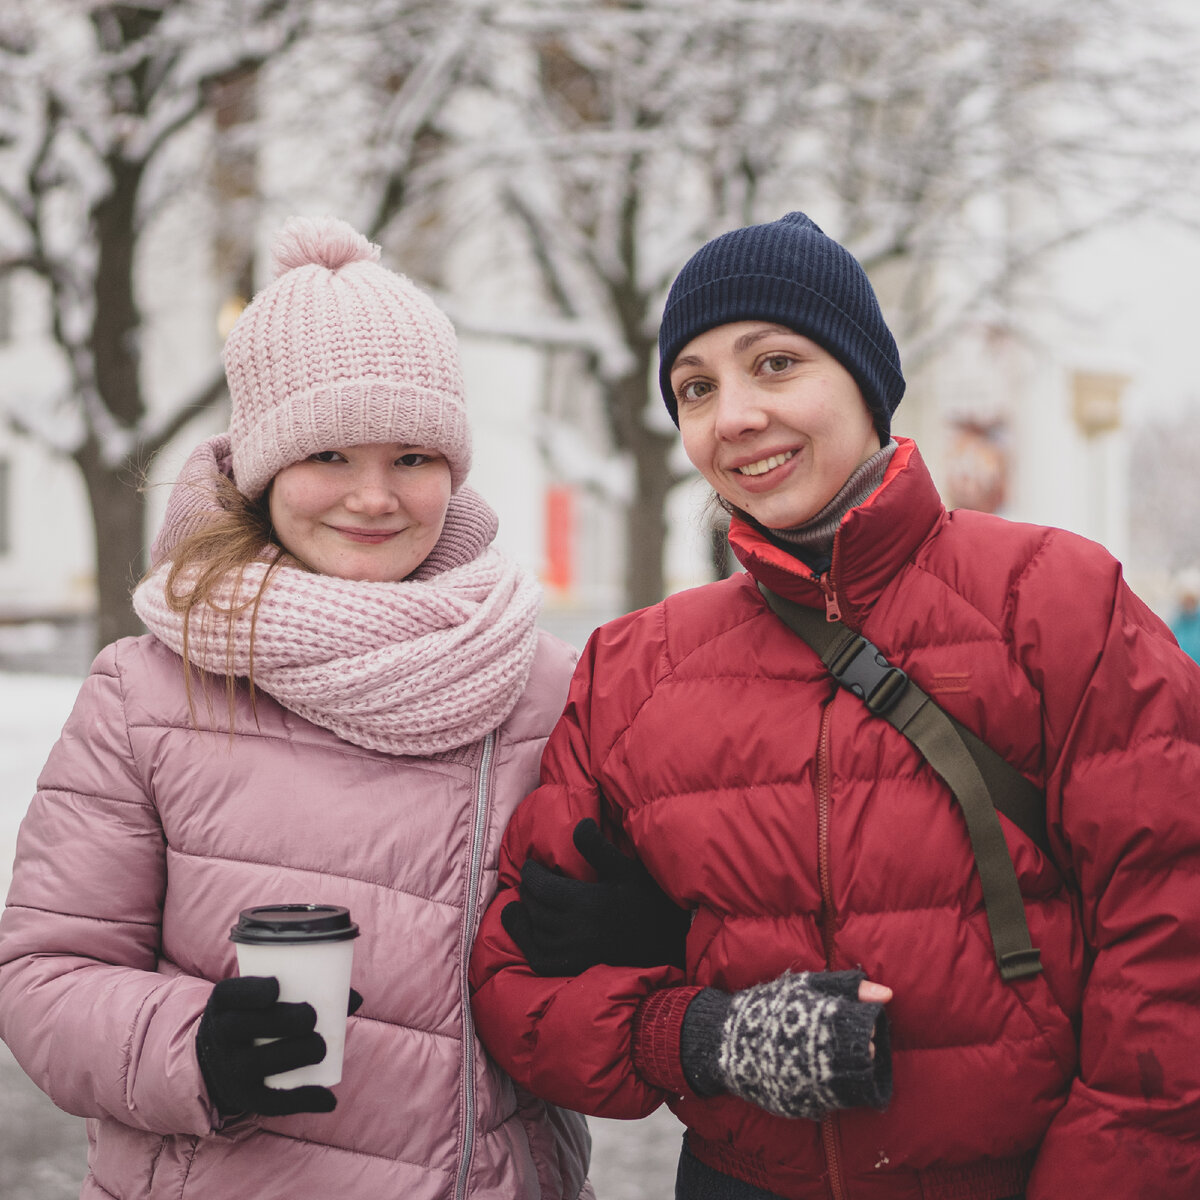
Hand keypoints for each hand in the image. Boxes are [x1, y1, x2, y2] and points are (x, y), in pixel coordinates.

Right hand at [196, 976, 336, 1116]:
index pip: (227, 993)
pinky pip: (269, 1102)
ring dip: (292, 1055)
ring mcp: (229, 1068)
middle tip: (311, 1017)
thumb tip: (355, 998)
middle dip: (280, 1021)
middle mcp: (219, 1035)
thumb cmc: (257, 1016)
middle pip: (243, 1026)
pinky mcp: (244, 1096)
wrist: (218, 1058)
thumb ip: (309, 992)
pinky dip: (302, 1101)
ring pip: (254, 1063)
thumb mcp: (263, 1001)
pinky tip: (328, 1099)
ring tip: (320, 1048)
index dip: (250, 991)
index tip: (277, 986)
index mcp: (224, 1004)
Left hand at [501, 818, 690, 975]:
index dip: (531, 873)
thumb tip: (580, 823)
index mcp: (586, 902)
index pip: (542, 886)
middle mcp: (576, 930)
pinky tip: (529, 933)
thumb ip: (599, 848)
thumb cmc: (649, 903)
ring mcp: (574, 954)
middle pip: (536, 908)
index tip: (530, 865)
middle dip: (528, 892)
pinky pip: (541, 959)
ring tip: (523, 903)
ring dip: (525, 916)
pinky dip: (529, 945)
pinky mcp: (576, 969)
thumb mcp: (628, 870)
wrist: (668, 946)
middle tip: (528, 880)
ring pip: (535, 933)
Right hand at [708, 970, 891, 1118]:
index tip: (861, 1021)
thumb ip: (847, 988)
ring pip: (854, 1083)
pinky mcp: (802, 1105)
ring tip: (834, 1057)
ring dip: (851, 1071)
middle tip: (847, 1041)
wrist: (726, 1042)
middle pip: (866, 1057)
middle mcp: (820, 1056)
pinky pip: (833, 1101)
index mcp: (822, 1021)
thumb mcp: (805, 986)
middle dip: (864, 1049)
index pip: (867, 1028)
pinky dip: (834, 1089)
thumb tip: (888, 995)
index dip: (869, 1026)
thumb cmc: (769, 1006)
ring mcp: (811, 1084)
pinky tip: (821, 1074)